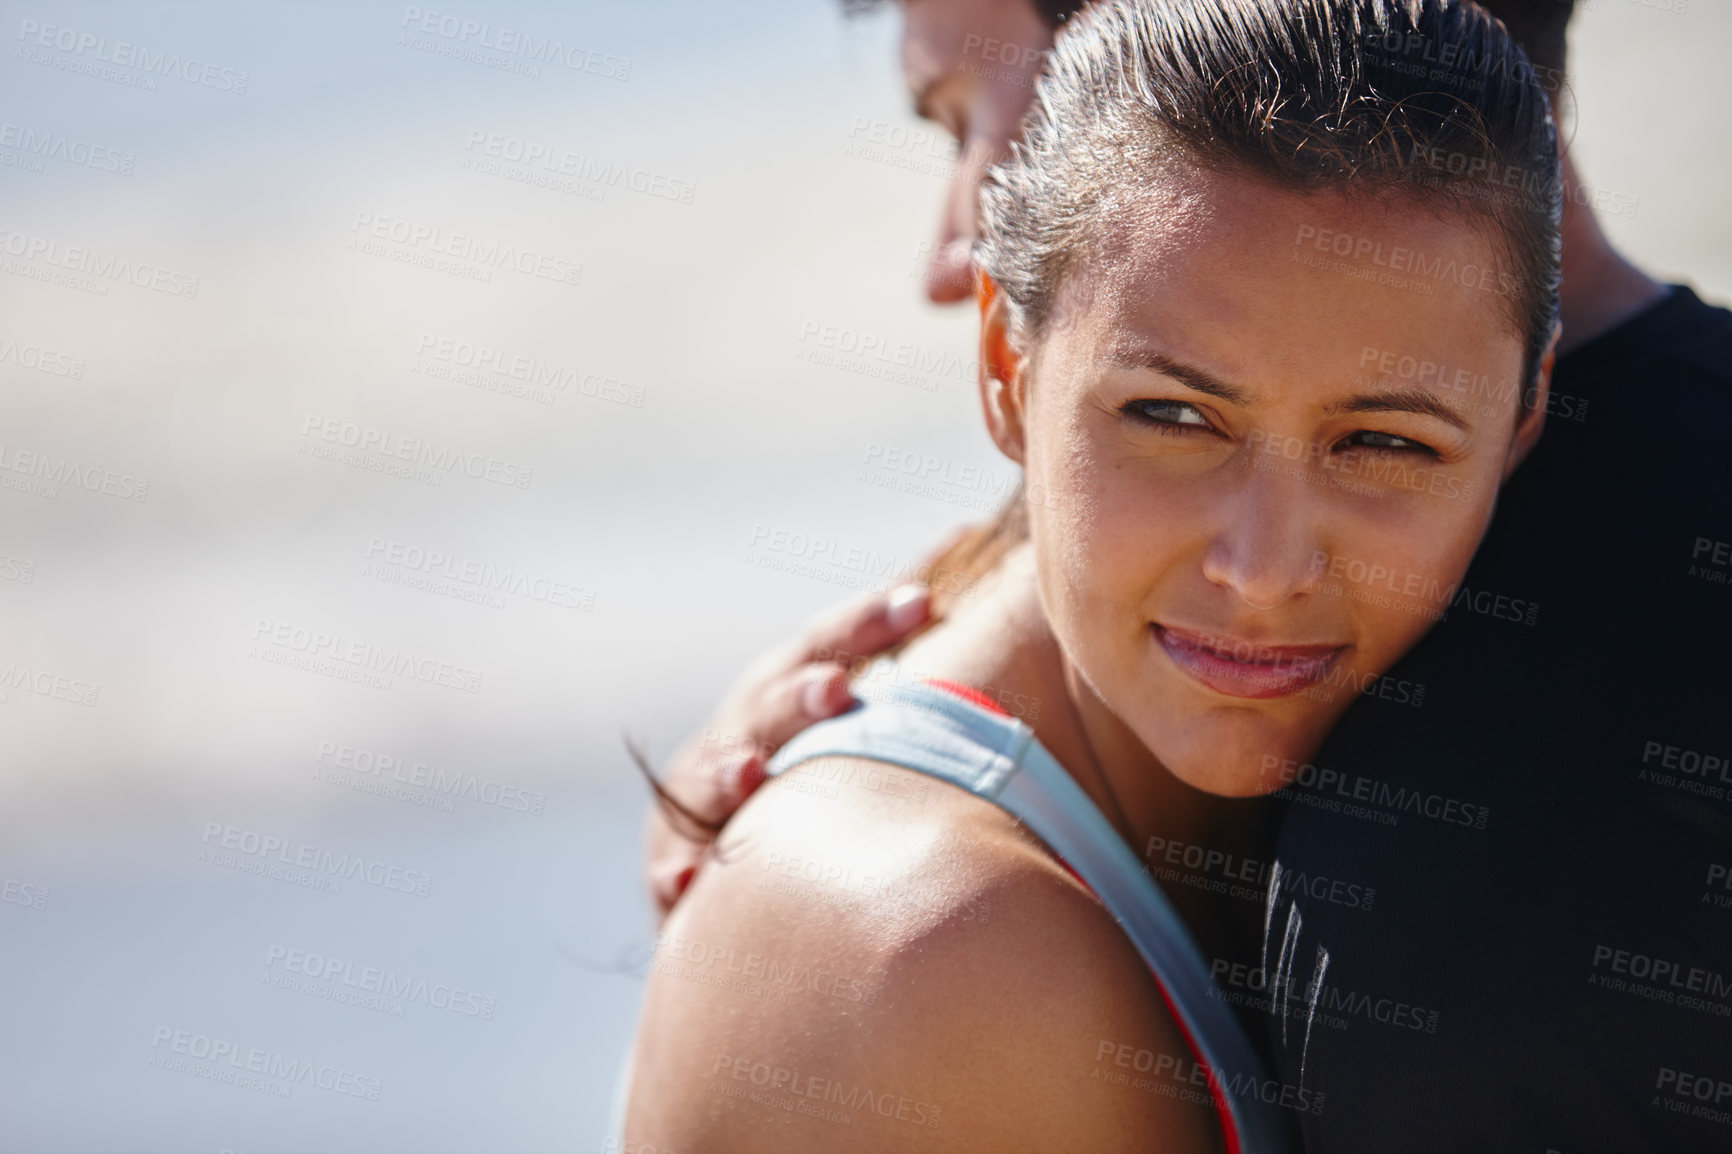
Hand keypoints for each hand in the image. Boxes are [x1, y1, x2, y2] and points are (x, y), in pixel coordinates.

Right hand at [642, 583, 932, 918]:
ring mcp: (702, 791)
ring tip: (749, 776)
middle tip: (839, 690)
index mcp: (796, 686)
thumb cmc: (825, 764)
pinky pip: (668, 862)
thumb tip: (968, 527)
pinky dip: (672, 870)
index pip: (830, 642)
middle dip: (801, 694)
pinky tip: (685, 882)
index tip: (924, 604)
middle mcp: (745, 728)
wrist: (742, 856)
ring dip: (726, 773)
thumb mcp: (858, 699)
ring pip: (708, 775)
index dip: (870, 621)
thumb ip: (901, 633)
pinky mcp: (674, 858)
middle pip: (769, 701)